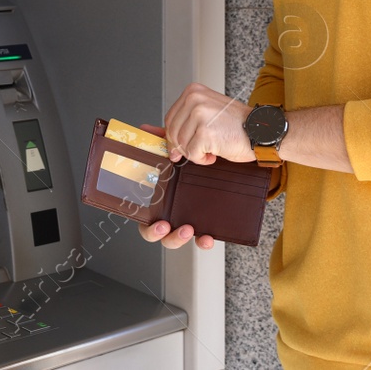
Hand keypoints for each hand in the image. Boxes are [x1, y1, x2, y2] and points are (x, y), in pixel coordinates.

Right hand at [133, 124, 214, 249]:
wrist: (225, 166)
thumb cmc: (193, 164)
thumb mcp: (177, 154)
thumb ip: (161, 143)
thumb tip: (145, 130)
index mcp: (159, 200)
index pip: (146, 219)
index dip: (148, 226)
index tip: (159, 222)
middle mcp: (170, 213)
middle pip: (157, 234)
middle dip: (160, 235)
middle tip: (166, 226)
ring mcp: (186, 220)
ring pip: (176, 239)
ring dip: (178, 239)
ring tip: (188, 229)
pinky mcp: (203, 225)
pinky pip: (201, 240)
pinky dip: (203, 241)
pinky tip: (208, 237)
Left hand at [163, 83, 252, 164]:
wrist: (260, 130)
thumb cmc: (236, 125)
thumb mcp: (207, 115)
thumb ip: (183, 122)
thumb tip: (153, 133)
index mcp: (193, 91)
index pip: (170, 119)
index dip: (174, 137)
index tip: (182, 145)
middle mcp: (194, 99)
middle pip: (172, 132)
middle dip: (184, 147)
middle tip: (199, 149)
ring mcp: (200, 115)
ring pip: (181, 145)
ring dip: (195, 153)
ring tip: (211, 148)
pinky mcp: (205, 132)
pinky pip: (192, 154)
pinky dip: (202, 159)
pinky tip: (215, 153)